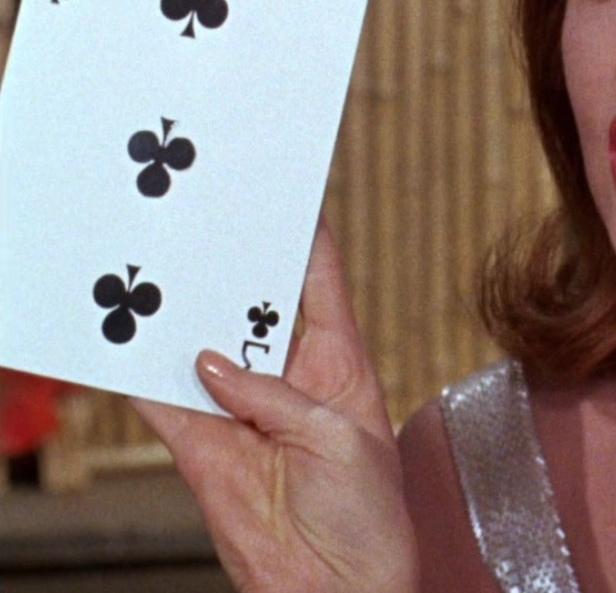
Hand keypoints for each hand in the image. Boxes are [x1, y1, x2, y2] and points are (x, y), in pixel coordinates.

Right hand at [132, 217, 416, 591]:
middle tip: (200, 220)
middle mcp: (288, 376)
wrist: (334, 588)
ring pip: (199, 344)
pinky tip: (119, 341)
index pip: (320, 282)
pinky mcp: (202, 446)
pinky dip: (137, 373)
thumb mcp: (339, 442)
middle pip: (251, 304)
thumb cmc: (368, 517)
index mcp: (340, 361)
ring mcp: (241, 409)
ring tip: (152, 268)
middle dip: (228, 265)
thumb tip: (212, 364)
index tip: (284, 188)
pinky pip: (162, 401)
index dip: (304, 234)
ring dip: (177, 313)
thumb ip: (276, 398)